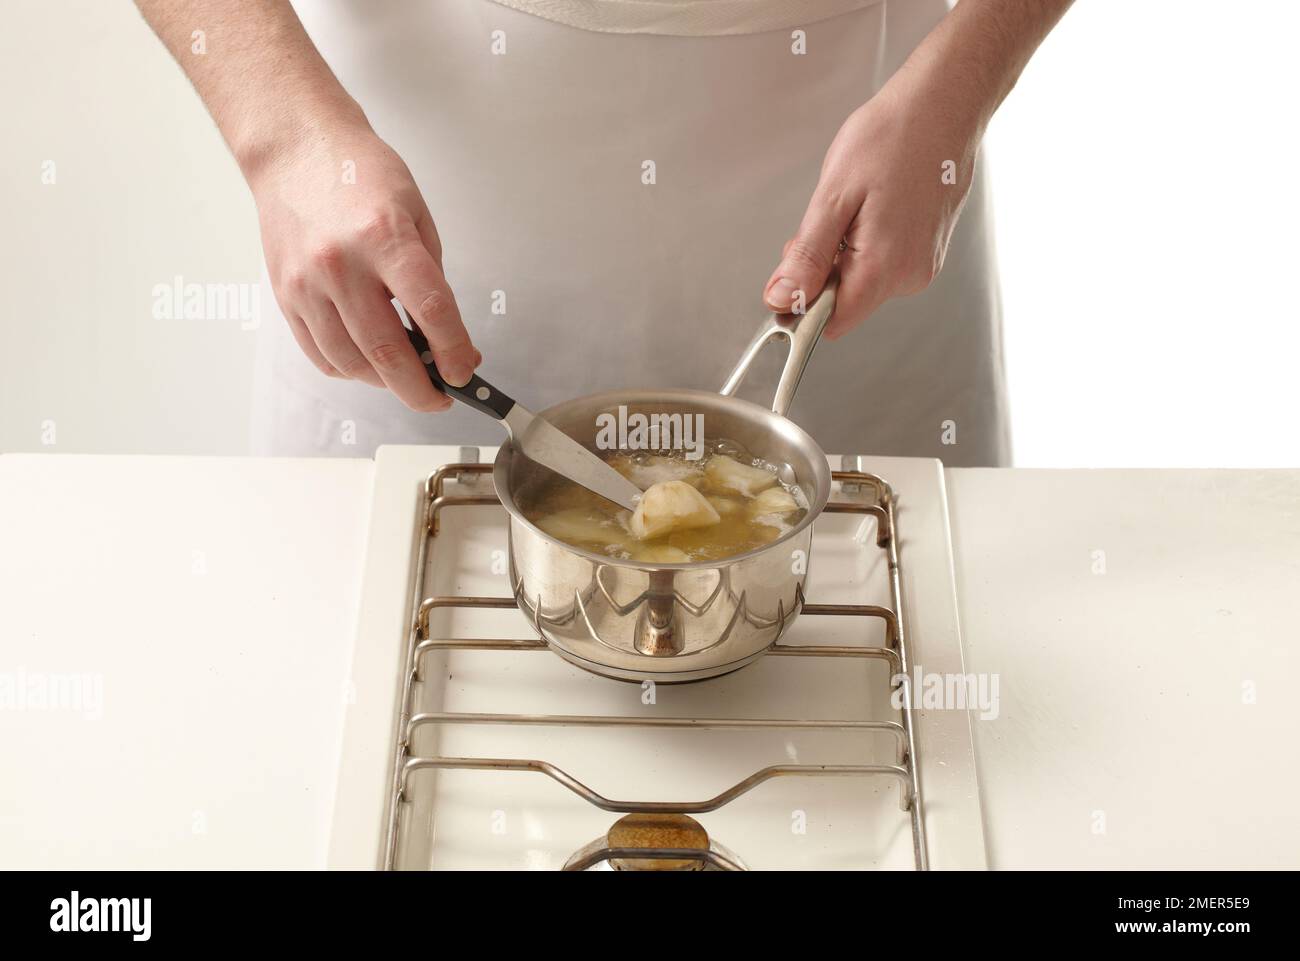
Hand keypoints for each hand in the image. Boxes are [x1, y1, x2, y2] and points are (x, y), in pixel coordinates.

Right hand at [249, 119, 477, 410]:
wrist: (296, 150)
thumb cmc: (361, 175)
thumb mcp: (416, 215)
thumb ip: (432, 278)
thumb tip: (449, 339)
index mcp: (384, 238)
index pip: (430, 311)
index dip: (453, 352)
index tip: (465, 371)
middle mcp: (341, 264)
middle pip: (387, 352)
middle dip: (421, 389)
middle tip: (440, 397)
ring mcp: (308, 284)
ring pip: (352, 363)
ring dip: (386, 383)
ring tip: (407, 378)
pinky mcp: (287, 297)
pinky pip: (322, 355)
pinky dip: (351, 371)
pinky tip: (370, 364)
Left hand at [763, 79, 980, 338]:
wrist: (944, 104)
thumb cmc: (894, 137)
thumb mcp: (834, 196)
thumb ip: (808, 256)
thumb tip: (783, 299)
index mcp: (884, 267)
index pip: (830, 321)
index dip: (802, 305)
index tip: (788, 277)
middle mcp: (910, 276)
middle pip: (845, 300)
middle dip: (821, 270)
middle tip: (824, 220)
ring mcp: (922, 264)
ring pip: (861, 280)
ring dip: (842, 253)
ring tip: (856, 204)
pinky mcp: (927, 251)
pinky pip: (881, 263)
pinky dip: (865, 243)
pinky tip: (873, 206)